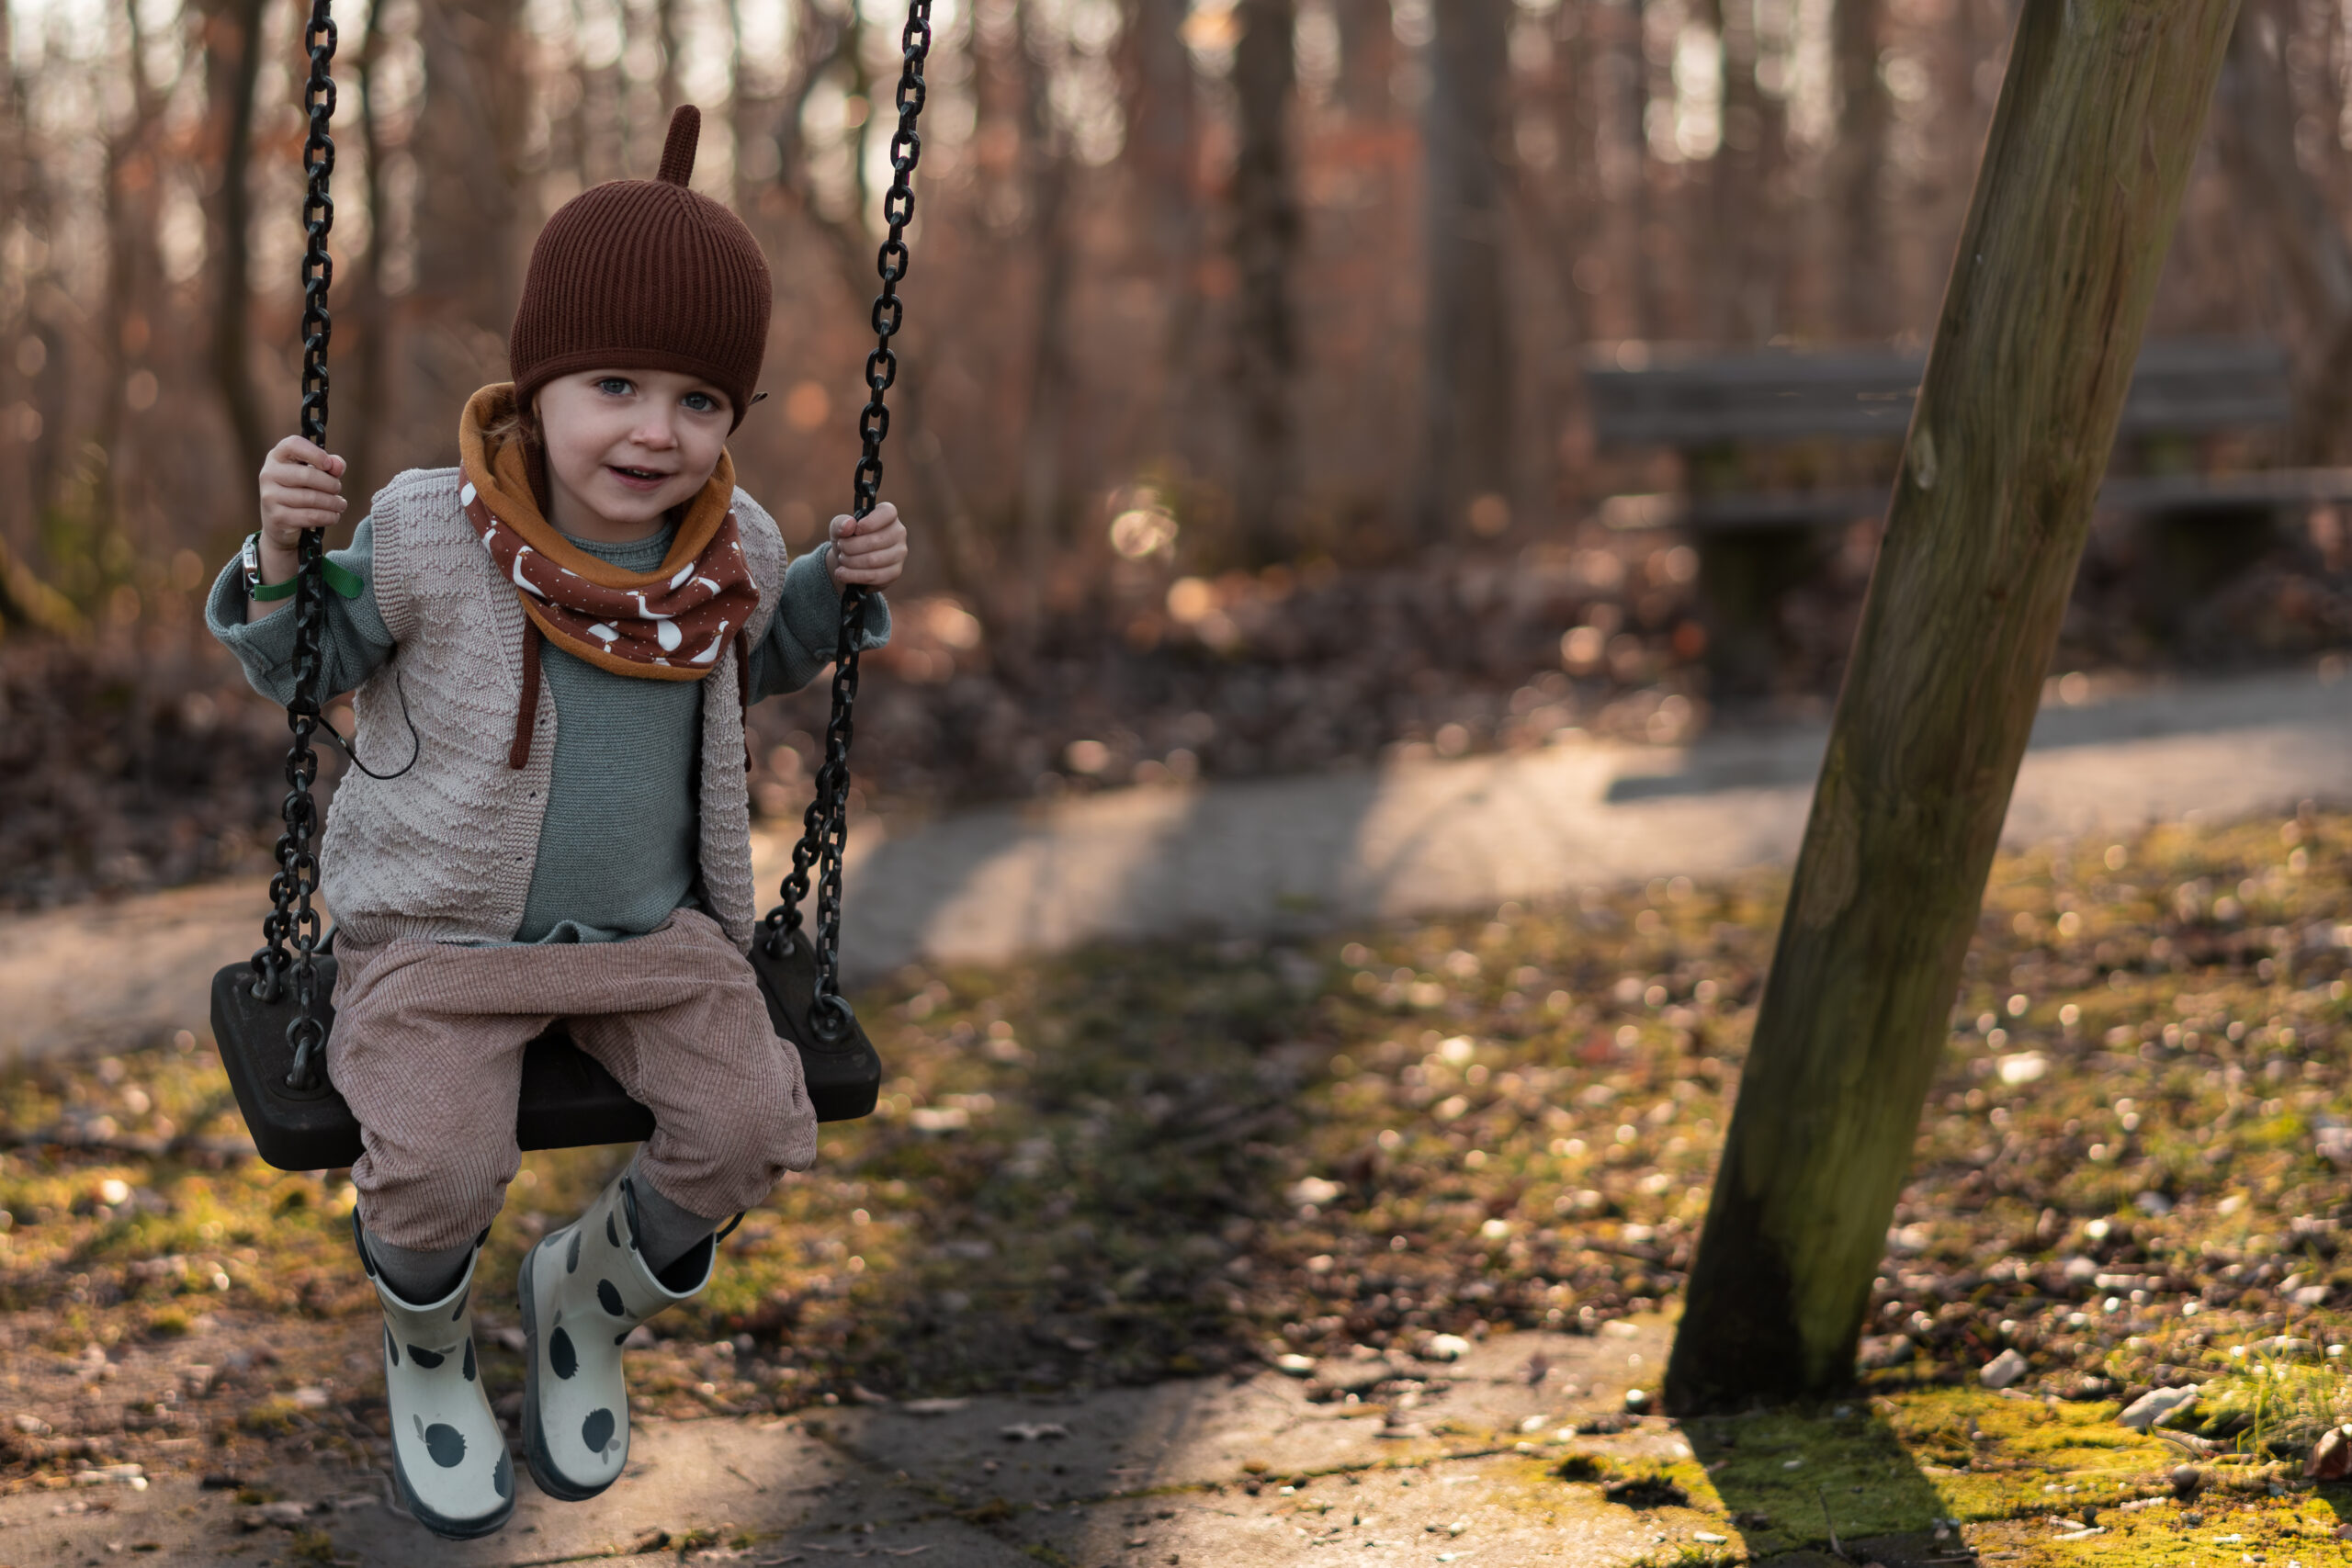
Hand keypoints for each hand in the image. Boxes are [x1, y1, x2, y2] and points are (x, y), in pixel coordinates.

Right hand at [256, 435, 347, 582]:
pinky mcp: (277, 517)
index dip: (315, 453)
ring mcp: (270, 496)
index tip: (328, 465)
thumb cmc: (300, 491)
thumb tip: (337, 465)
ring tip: (340, 504)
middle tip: (337, 489)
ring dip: (333, 503)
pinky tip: (333, 516)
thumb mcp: (315, 474)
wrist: (280, 523)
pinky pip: (311, 516)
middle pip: (307, 475)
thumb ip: (330, 465)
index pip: (293, 444)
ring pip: (311, 498)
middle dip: (331, 484)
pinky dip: (329, 516)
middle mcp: (269, 474)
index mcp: (277, 457)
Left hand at [828, 501, 906, 589]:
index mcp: (888, 515)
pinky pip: (875, 576)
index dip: (869, 523)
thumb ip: (840, 523)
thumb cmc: (847, 539)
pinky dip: (854, 576)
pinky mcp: (895, 571)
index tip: (855, 530)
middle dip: (851, 546)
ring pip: (874, 560)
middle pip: (876, 541)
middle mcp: (898, 532)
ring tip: (842, 560)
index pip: (887, 513)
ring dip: (851, 562)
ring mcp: (900, 553)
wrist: (848, 561)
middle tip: (841, 548)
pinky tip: (843, 574)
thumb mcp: (838, 528)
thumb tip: (849, 525)